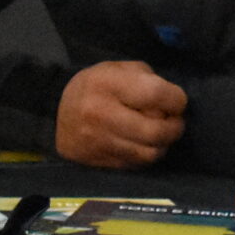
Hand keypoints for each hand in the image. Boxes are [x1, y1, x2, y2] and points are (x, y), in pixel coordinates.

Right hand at [54, 60, 186, 167]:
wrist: (55, 114)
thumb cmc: (95, 86)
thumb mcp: (117, 69)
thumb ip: (147, 80)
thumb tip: (172, 102)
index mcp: (107, 84)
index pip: (154, 94)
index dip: (176, 100)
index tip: (178, 101)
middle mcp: (100, 114)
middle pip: (155, 130)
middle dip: (175, 127)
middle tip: (175, 121)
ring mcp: (98, 142)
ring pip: (149, 153)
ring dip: (164, 144)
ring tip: (162, 134)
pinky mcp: (98, 162)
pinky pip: (136, 164)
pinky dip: (147, 155)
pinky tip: (145, 144)